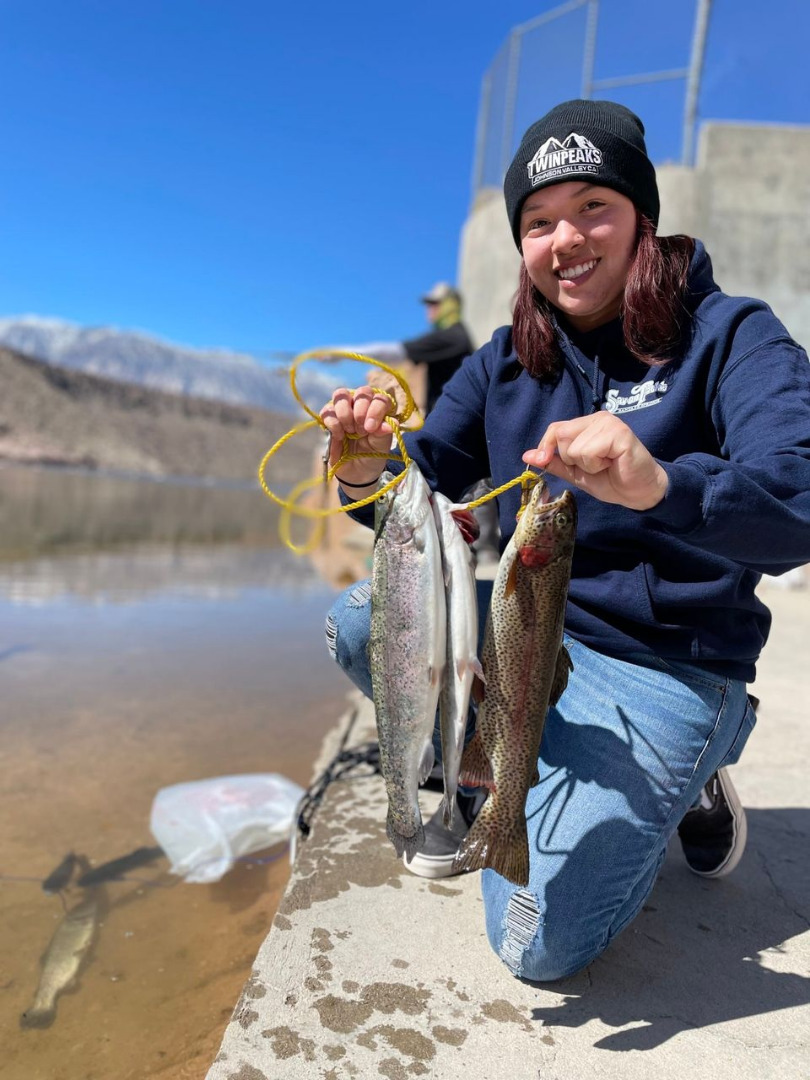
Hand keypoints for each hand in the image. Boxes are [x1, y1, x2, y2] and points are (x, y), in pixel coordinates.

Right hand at [319, 385, 394, 487]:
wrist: (356, 474)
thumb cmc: (372, 456)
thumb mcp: (381, 447)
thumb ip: (384, 433)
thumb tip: (391, 424)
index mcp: (379, 410)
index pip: (380, 398)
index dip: (375, 410)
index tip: (371, 428)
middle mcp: (362, 405)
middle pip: (362, 392)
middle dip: (360, 410)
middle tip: (361, 431)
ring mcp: (345, 410)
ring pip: (341, 395)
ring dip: (345, 414)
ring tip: (350, 432)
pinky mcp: (329, 418)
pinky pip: (327, 411)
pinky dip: (333, 423)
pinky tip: (339, 436)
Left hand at [522, 413, 668, 510]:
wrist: (639, 491)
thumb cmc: (610, 479)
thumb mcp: (576, 473)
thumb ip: (554, 463)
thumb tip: (526, 456)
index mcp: (586, 424)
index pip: (555, 429)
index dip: (546, 447)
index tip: (545, 461)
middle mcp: (597, 418)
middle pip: (561, 436)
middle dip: (572, 459)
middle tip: (595, 465)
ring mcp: (609, 423)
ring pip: (574, 447)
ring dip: (586, 465)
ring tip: (605, 465)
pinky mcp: (619, 434)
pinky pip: (589, 451)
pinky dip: (596, 464)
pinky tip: (612, 464)